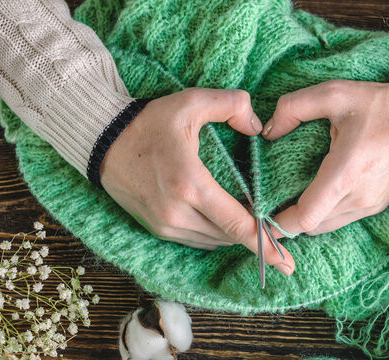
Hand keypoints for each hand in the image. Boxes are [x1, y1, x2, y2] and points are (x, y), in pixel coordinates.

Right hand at [100, 88, 294, 275]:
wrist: (102, 142)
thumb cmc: (148, 122)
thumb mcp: (190, 101)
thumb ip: (231, 105)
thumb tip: (258, 127)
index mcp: (190, 184)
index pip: (236, 223)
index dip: (264, 243)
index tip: (286, 261)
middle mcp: (177, 212)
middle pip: (229, 236)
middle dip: (255, 239)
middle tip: (279, 238)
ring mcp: (165, 224)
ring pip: (214, 241)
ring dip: (234, 235)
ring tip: (254, 225)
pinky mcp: (157, 228)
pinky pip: (197, 240)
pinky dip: (215, 234)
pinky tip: (226, 221)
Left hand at [262, 80, 388, 235]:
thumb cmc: (383, 104)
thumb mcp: (335, 93)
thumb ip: (294, 107)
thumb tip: (267, 131)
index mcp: (346, 173)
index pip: (304, 217)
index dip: (277, 222)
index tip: (258, 213)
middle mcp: (359, 197)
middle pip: (311, 227)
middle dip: (287, 219)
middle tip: (269, 201)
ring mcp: (372, 204)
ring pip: (327, 226)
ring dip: (306, 217)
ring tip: (289, 197)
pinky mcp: (379, 204)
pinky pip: (343, 219)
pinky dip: (324, 213)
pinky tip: (316, 192)